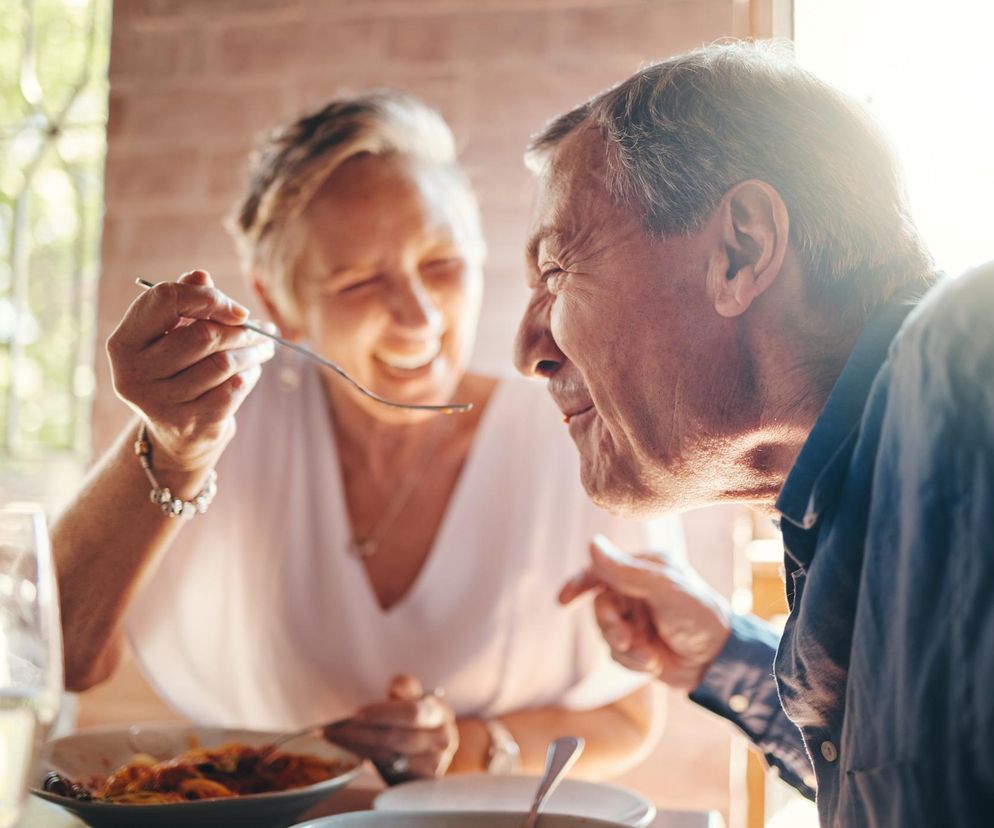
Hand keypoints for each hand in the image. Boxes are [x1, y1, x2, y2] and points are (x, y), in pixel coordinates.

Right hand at [106, 270, 274, 472]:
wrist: (176, 435)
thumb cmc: (176, 370)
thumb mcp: (171, 335)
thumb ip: (184, 302)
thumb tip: (200, 275)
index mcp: (123, 342)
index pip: (165, 299)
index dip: (209, 297)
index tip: (236, 309)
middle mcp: (135, 373)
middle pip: (203, 334)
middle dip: (239, 330)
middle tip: (258, 330)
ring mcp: (160, 403)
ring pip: (223, 363)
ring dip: (252, 351)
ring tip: (262, 348)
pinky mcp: (190, 424)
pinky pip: (234, 388)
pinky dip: (250, 375)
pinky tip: (252, 370)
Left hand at [327, 674, 457, 778]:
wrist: (434, 751)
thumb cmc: (418, 721)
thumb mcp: (415, 698)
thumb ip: (405, 686)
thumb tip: (396, 687)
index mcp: (439, 713)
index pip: (411, 712)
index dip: (382, 713)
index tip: (355, 714)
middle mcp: (442, 739)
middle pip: (396, 737)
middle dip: (362, 732)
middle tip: (336, 729)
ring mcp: (434, 763)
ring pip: (388, 755)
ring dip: (358, 746)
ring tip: (336, 738)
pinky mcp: (421, 781)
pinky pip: (387, 770)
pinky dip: (367, 758)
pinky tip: (352, 750)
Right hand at [560, 534, 732, 691]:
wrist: (719, 662)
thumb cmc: (699, 616)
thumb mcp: (664, 589)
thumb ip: (627, 571)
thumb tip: (591, 545)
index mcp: (644, 569)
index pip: (602, 570)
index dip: (579, 583)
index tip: (563, 600)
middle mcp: (637, 592)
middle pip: (600, 605)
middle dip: (609, 625)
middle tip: (624, 638)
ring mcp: (636, 619)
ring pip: (605, 632)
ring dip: (623, 647)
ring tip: (647, 656)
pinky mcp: (637, 646)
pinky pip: (615, 654)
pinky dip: (631, 661)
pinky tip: (652, 663)